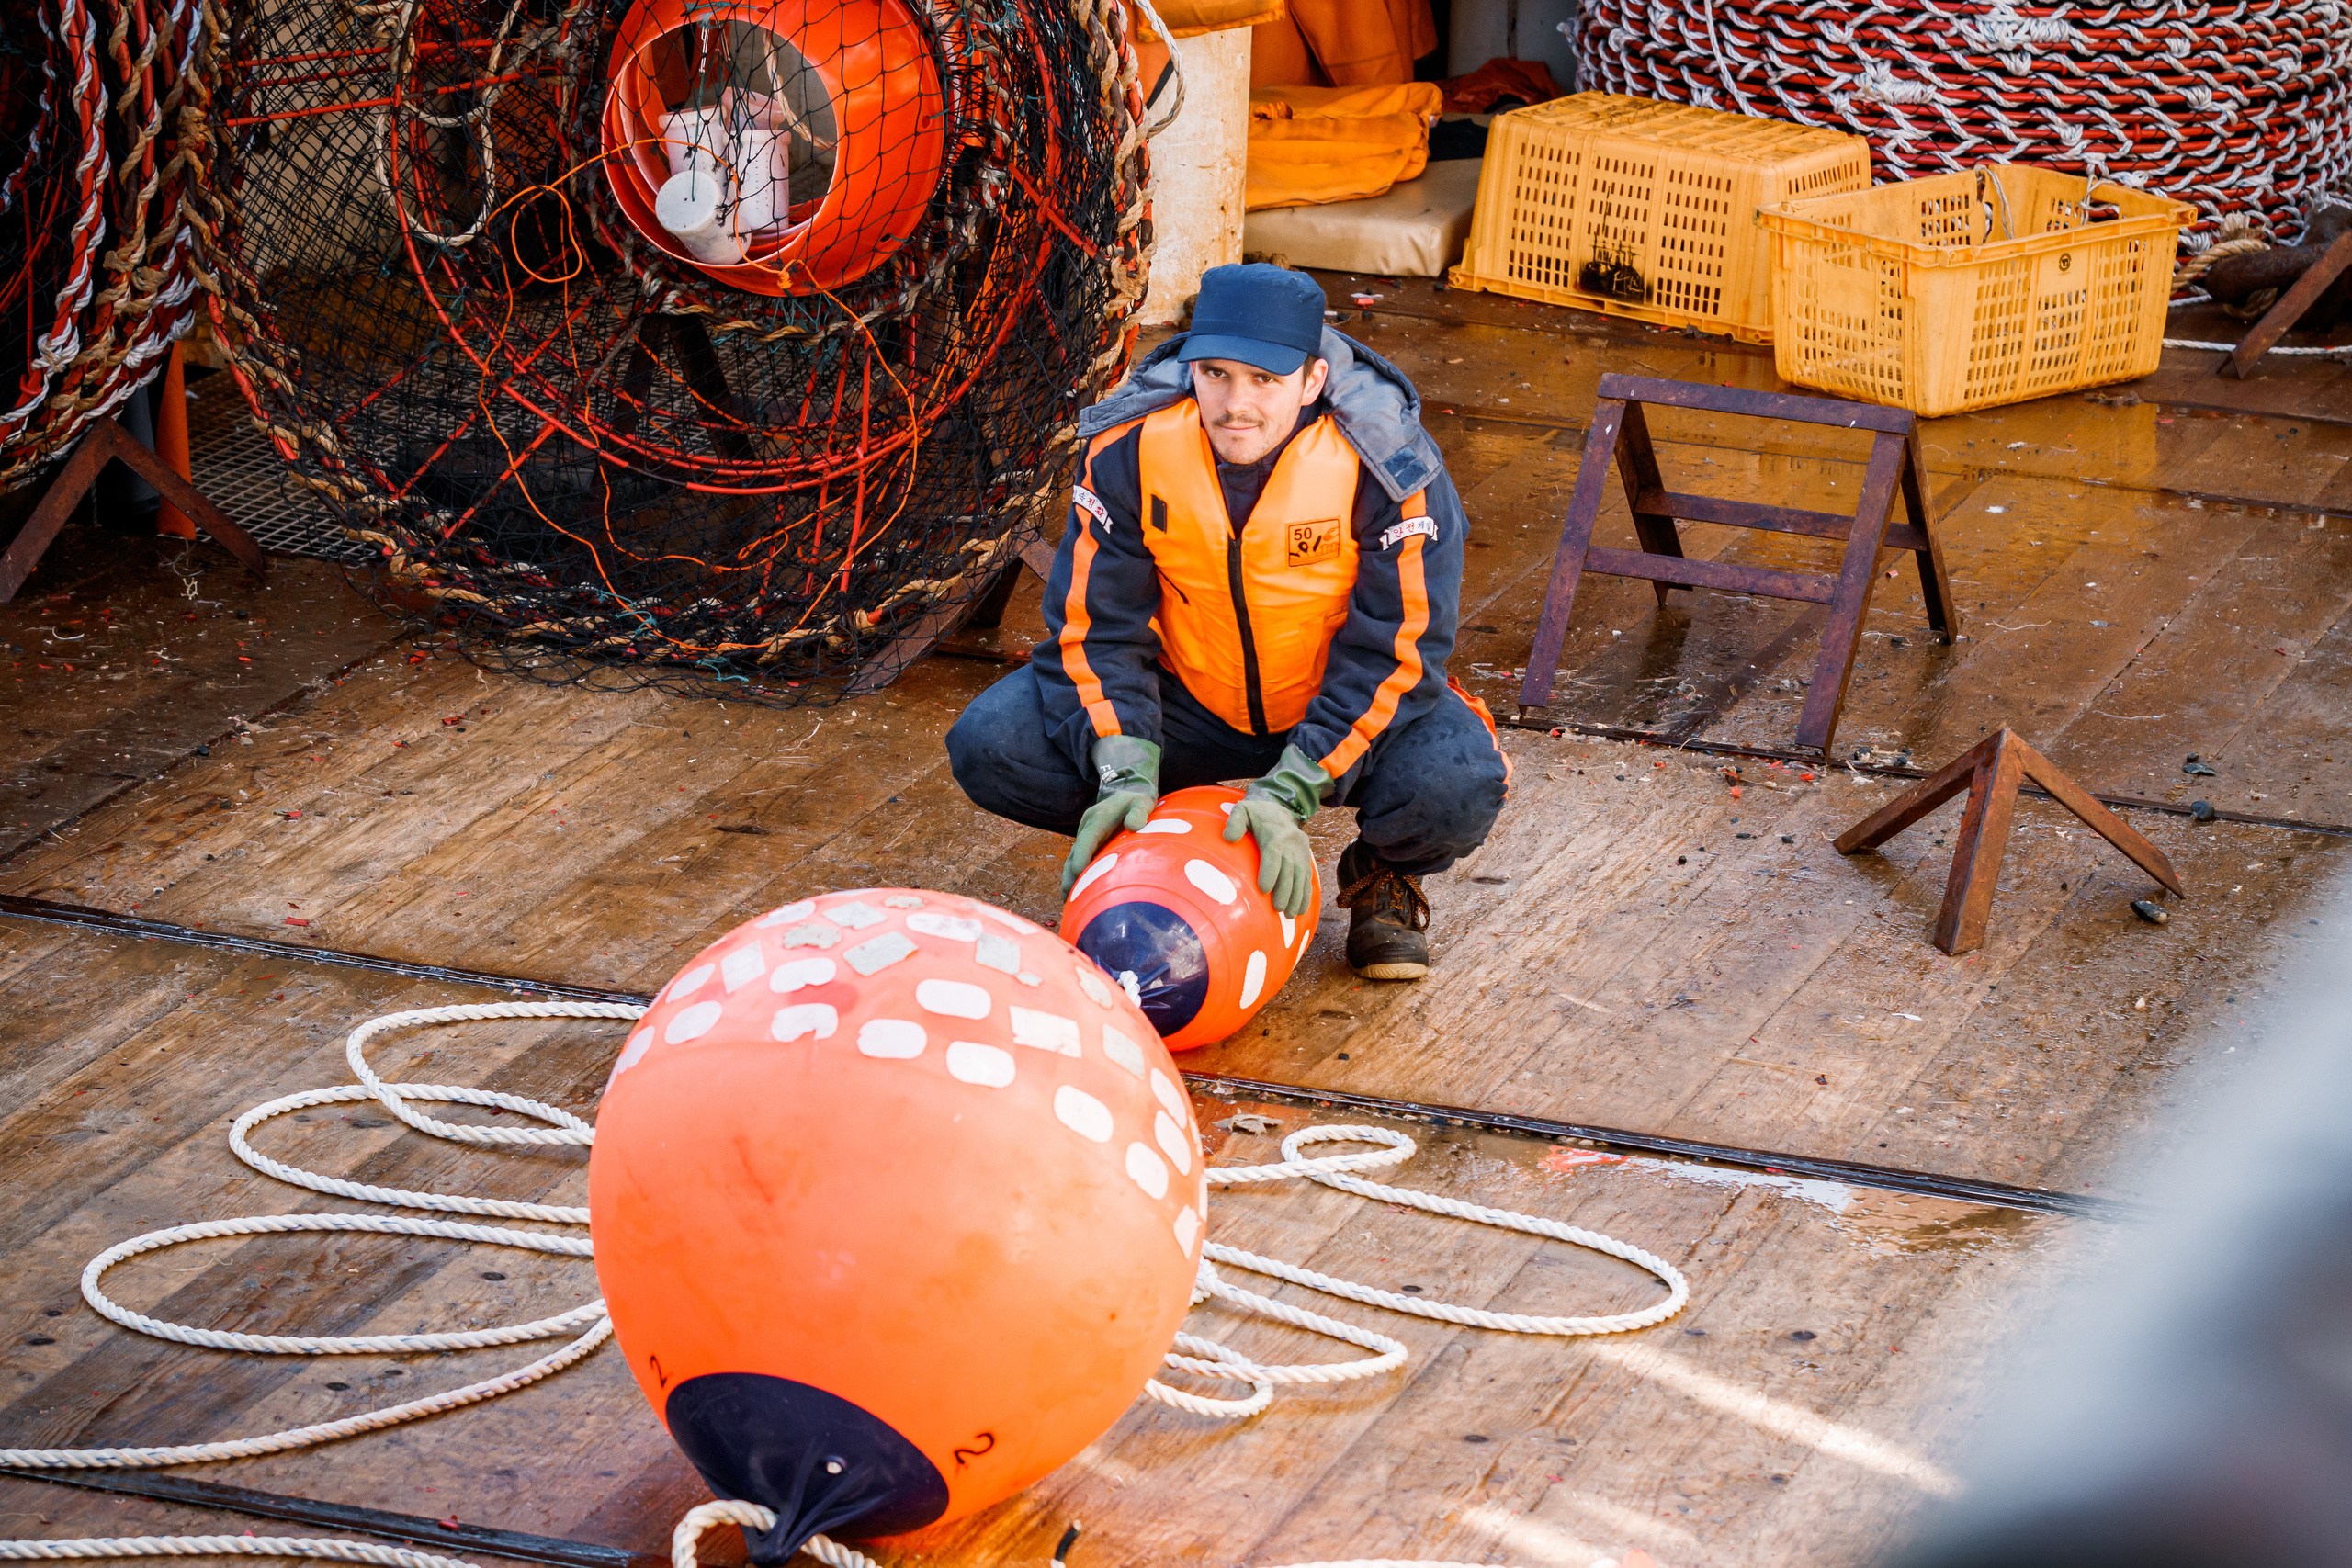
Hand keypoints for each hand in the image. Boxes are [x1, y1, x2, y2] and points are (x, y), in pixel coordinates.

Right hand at [1060, 735, 1161, 896]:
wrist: (1127, 795)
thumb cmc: (1137, 802)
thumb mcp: (1142, 802)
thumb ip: (1139, 812)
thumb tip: (1134, 826)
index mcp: (1098, 819)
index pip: (1087, 839)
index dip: (1081, 856)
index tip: (1078, 873)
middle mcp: (1087, 828)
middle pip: (1074, 853)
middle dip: (1070, 874)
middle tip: (1068, 895)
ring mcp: (1086, 837)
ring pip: (1072, 859)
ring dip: (1069, 878)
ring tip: (1066, 900)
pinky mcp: (1088, 845)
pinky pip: (1078, 861)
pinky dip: (1074, 876)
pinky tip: (1073, 894)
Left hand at [1224, 744, 1333, 919]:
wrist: (1279, 808)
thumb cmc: (1255, 814)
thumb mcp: (1242, 810)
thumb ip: (1234, 823)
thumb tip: (1228, 838)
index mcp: (1274, 834)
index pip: (1273, 854)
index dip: (1269, 872)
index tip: (1263, 889)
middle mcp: (1291, 844)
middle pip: (1289, 870)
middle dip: (1285, 891)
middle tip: (1278, 909)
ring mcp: (1301, 852)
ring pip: (1301, 876)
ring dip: (1297, 897)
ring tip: (1290, 915)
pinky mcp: (1306, 858)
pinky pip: (1307, 877)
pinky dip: (1305, 894)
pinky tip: (1301, 909)